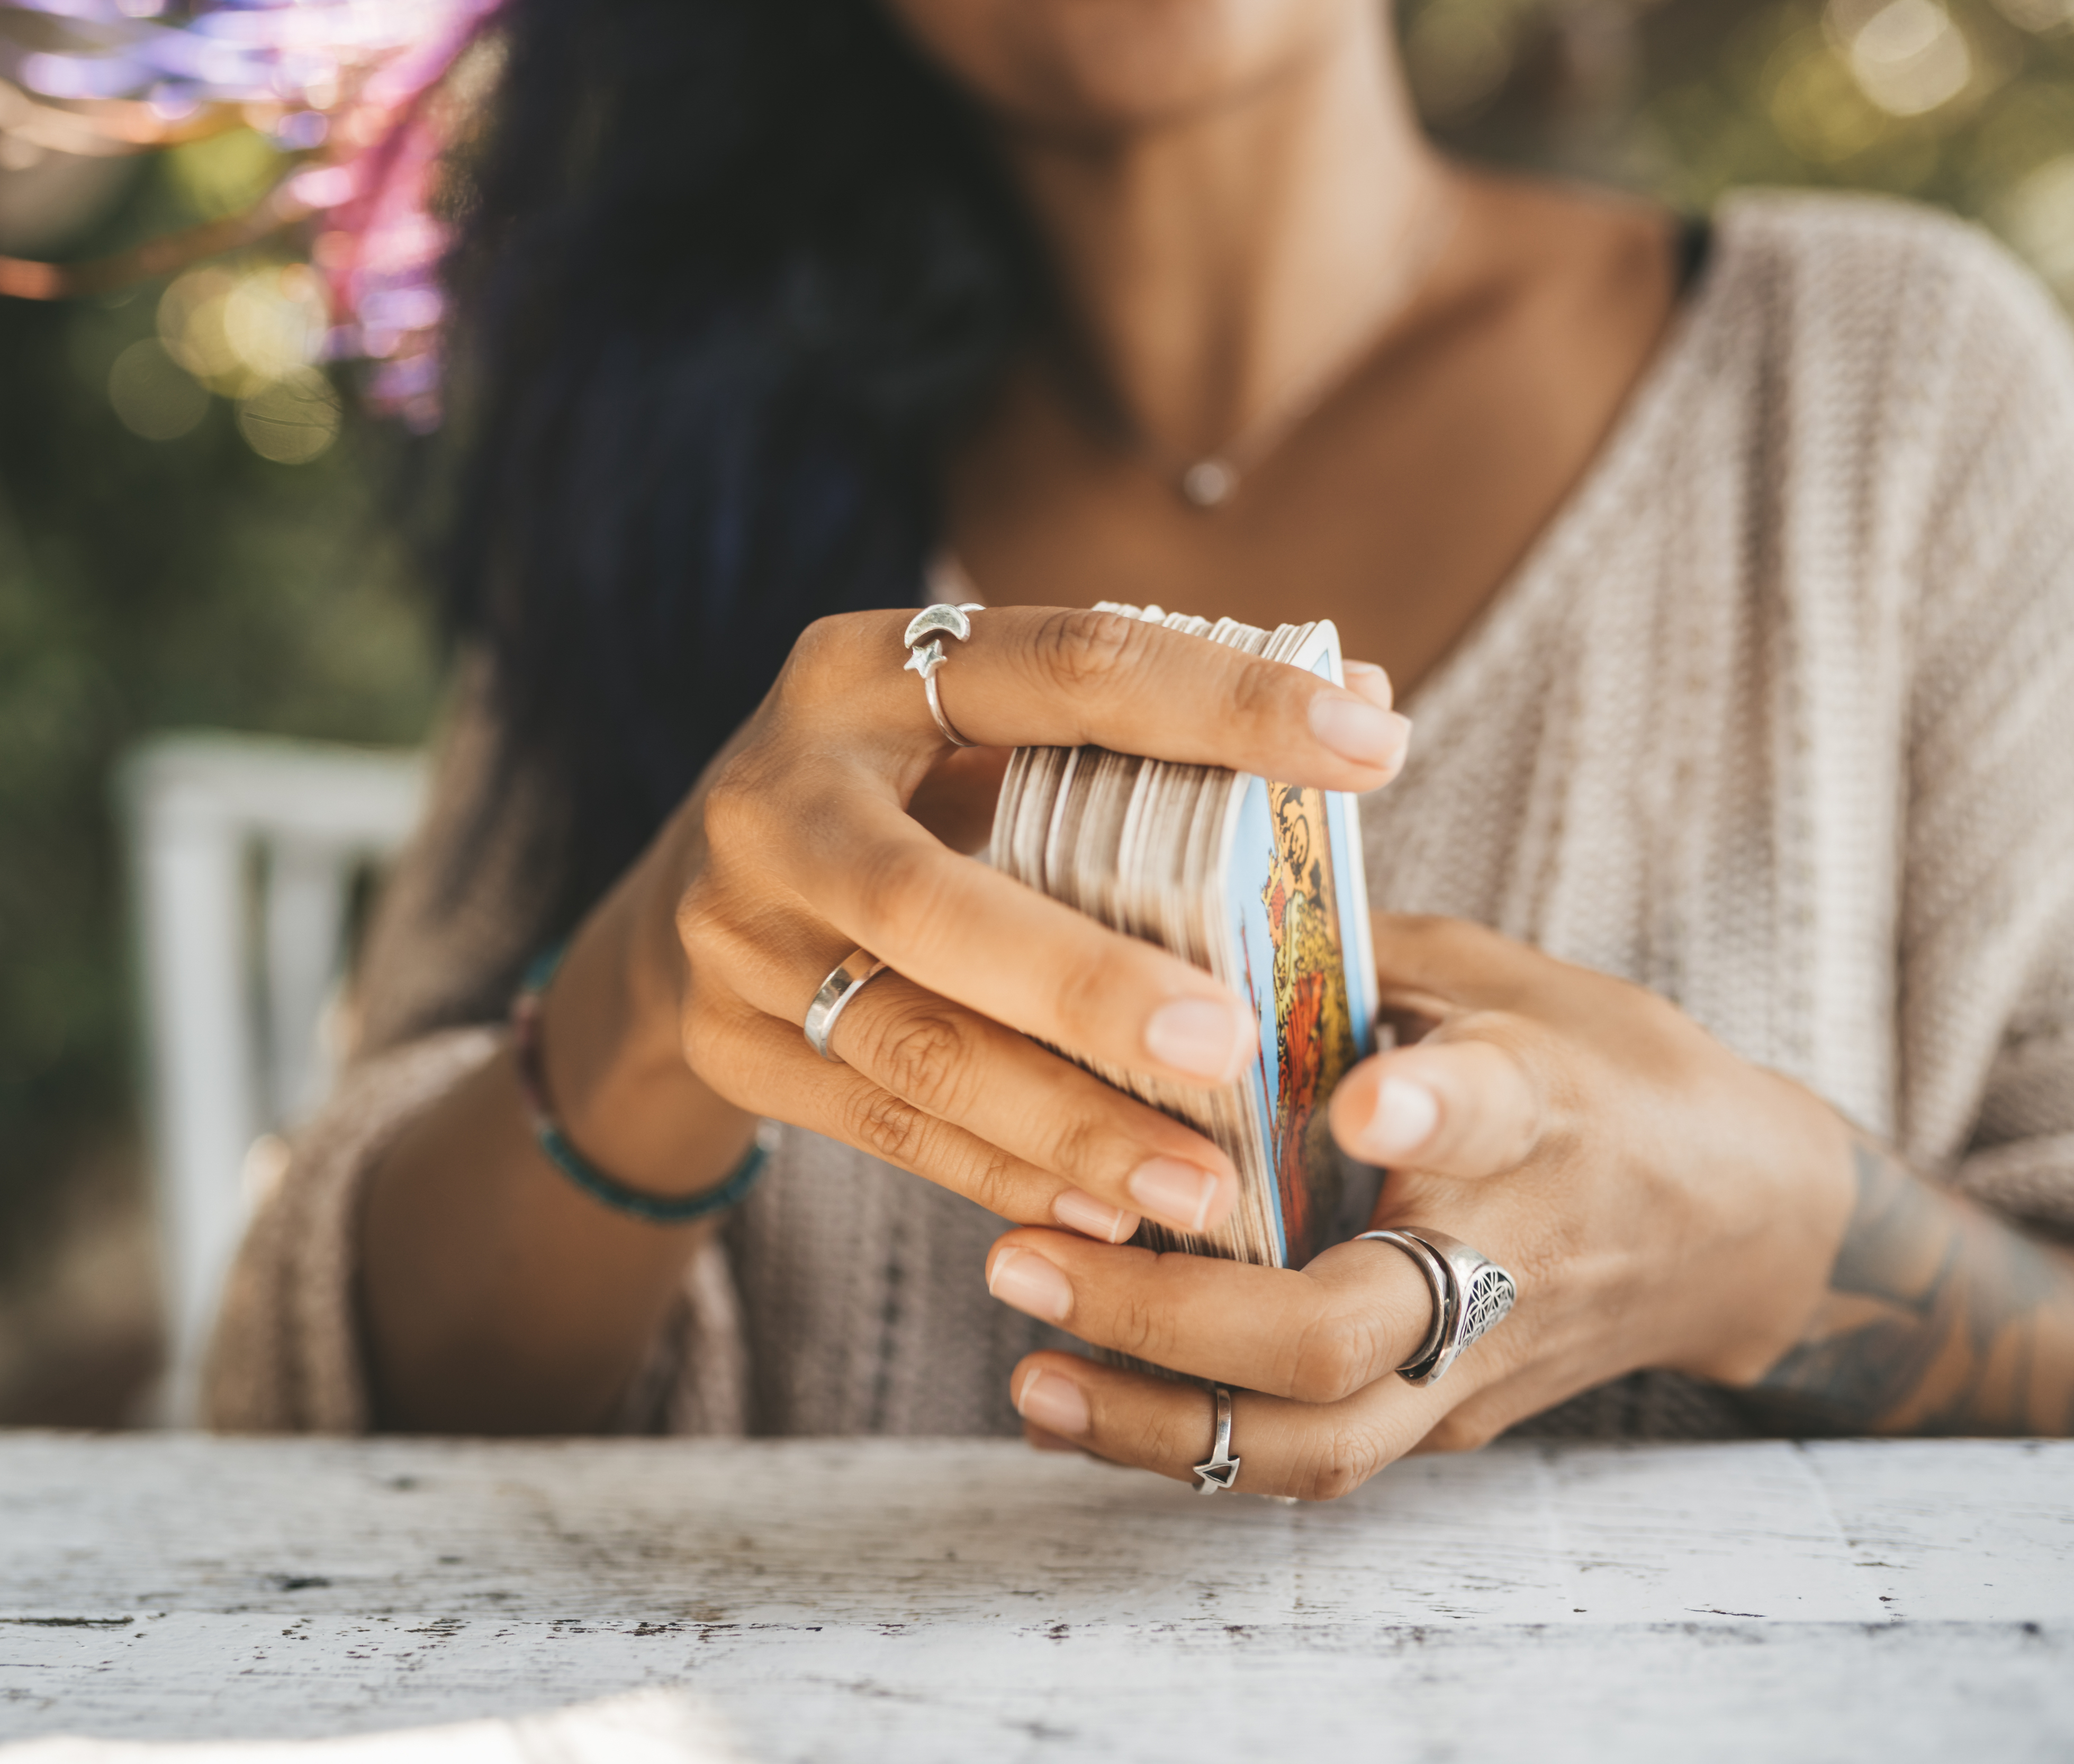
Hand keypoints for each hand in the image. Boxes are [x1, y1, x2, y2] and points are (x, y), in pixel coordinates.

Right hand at [541, 606, 1410, 1237]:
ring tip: (1203, 1186)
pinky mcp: (729, 1044)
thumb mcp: (989, 728)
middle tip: (1234, 1043)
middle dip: (1087, 984)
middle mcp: (778, 796)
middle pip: (933, 901)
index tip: (1376, 749)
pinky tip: (1108, 1218)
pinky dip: (1003, 1174)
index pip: (1063, 666)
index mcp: (866, 672)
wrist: (697, 892)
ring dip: (1063, 1124)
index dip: (1222, 704)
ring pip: (911, 1044)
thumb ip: (1151, 723)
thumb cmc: (908, 795)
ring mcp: (737, 930)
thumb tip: (1371, 693)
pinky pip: (883, 1125)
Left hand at [983, 915, 1860, 1497]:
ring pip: (1314, 1442)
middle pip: (1340, 1333)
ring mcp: (1474, 1363)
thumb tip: (1180, 891)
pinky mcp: (1442, 1424)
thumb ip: (1356, 948)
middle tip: (1023, 1263)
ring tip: (1028, 1372)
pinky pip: (1307, 1457)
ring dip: (1153, 1418)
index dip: (1424, 1108)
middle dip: (1167, 1315)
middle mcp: (1507, 1253)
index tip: (1361, 1096)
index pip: (1487, 1111)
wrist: (1744, 1227)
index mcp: (1537, 1106)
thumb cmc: (1601, 1068)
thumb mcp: (1501, 976)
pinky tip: (1068, 1403)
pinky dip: (1185, 1442)